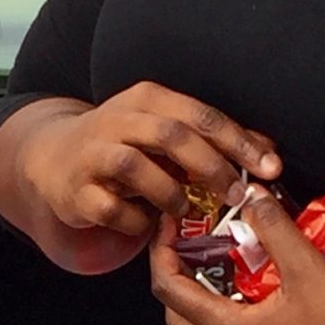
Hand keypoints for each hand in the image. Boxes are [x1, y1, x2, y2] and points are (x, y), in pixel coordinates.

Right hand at [0, 87, 279, 275]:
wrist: (55, 158)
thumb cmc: (126, 145)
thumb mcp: (166, 132)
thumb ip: (213, 140)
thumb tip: (269, 152)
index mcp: (147, 98)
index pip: (200, 115)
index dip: (238, 141)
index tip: (269, 167)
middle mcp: (117, 119)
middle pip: (171, 135)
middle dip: (211, 167)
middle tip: (236, 195)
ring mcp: (92, 154)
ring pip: (136, 167)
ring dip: (170, 194)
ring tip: (186, 211)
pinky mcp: (77, 191)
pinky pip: (112, 209)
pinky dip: (136, 222)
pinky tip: (148, 225)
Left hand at [150, 188, 324, 324]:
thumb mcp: (308, 267)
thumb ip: (274, 229)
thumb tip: (249, 196)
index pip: (169, 290)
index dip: (161, 254)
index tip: (168, 226)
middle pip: (178, 317)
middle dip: (176, 280)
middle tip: (189, 247)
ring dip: (202, 303)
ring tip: (221, 268)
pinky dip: (227, 322)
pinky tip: (253, 300)